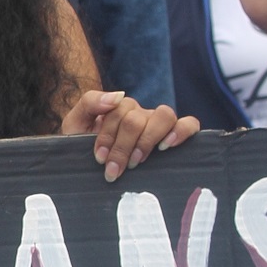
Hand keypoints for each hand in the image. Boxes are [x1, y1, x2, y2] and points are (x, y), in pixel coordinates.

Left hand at [59, 89, 197, 181]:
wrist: (88, 170)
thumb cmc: (84, 148)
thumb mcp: (76, 123)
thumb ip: (90, 103)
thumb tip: (117, 95)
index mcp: (119, 108)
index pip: (119, 109)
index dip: (108, 135)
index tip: (100, 158)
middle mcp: (141, 114)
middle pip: (137, 118)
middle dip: (122, 146)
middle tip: (114, 169)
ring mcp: (159, 125)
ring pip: (164, 115)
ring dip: (148, 140)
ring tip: (137, 162)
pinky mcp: (176, 137)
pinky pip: (190, 124)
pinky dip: (182, 131)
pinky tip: (167, 146)